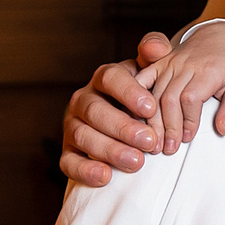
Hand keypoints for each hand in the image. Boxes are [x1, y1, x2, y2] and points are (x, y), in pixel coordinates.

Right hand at [58, 27, 224, 186]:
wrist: (132, 122)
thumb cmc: (144, 96)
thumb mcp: (152, 73)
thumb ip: (155, 54)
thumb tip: (155, 47)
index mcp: (104, 77)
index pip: (110, 78)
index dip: (129, 92)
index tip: (151, 107)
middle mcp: (84, 99)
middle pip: (95, 110)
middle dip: (122, 127)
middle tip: (150, 141)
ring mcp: (73, 126)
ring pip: (83, 136)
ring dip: (109, 149)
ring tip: (137, 161)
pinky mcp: (69, 151)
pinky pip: (69, 162)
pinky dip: (85, 170)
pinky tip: (106, 177)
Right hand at [145, 21, 224, 151]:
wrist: (219, 34)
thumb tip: (221, 129)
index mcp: (207, 70)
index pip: (191, 98)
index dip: (188, 120)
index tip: (188, 137)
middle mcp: (185, 65)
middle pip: (169, 99)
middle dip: (168, 126)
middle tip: (169, 148)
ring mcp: (169, 64)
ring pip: (154, 94)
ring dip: (153, 120)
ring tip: (155, 141)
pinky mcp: (159, 64)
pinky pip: (143, 79)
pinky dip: (136, 97)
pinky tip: (134, 116)